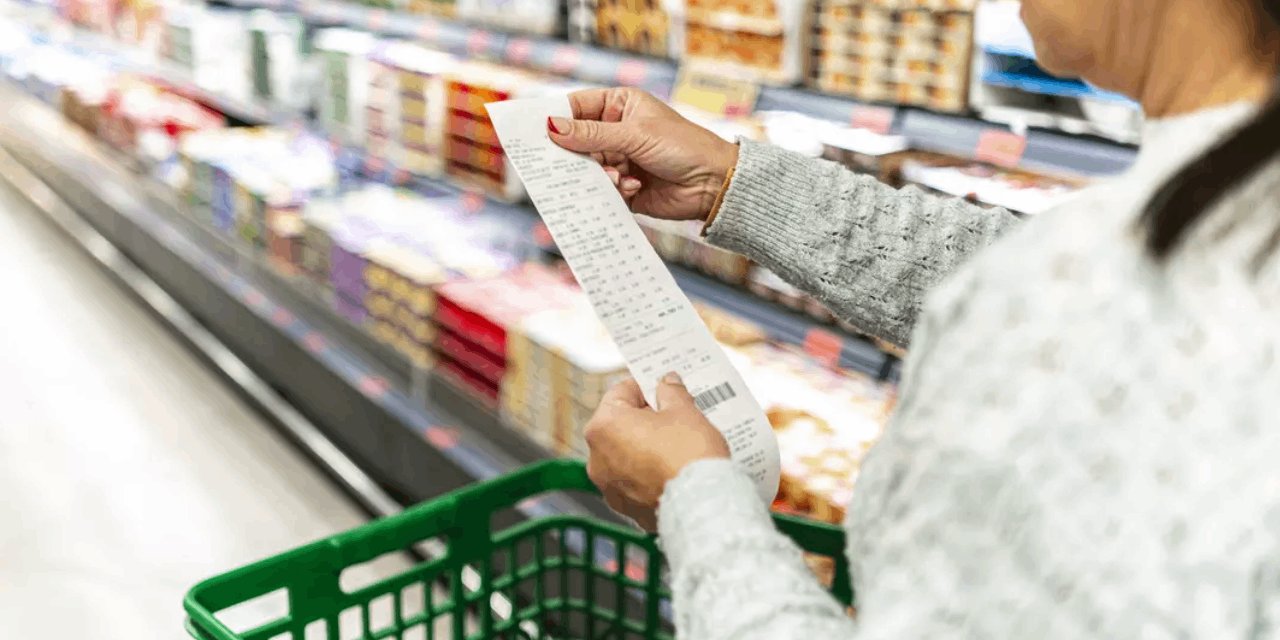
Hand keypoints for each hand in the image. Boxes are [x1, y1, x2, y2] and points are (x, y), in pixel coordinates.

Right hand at [549, 88, 739, 220]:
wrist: (713, 184)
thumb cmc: (683, 147)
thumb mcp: (635, 135)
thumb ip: (591, 134)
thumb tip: (552, 127)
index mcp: (620, 106)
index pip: (577, 107)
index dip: (556, 117)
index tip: (535, 130)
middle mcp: (617, 132)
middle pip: (577, 142)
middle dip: (574, 154)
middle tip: (564, 164)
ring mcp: (619, 160)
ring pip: (587, 168)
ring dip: (599, 175)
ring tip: (616, 177)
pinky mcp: (623, 188)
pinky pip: (601, 190)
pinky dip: (611, 191)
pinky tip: (632, 189)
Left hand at [585, 373, 730, 531]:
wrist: (702, 506)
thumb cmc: (689, 457)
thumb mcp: (684, 412)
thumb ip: (671, 392)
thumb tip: (667, 383)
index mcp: (604, 426)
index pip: (620, 392)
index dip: (645, 386)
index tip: (662, 387)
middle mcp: (597, 457)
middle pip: (619, 425)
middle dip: (645, 418)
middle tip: (674, 416)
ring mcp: (608, 486)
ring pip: (625, 455)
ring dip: (645, 446)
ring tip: (676, 444)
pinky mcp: (625, 507)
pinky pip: (633, 481)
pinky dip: (648, 474)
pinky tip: (672, 469)